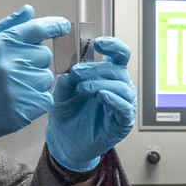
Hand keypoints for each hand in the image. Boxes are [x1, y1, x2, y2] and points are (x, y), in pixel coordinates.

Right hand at [0, 6, 67, 156]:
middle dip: (35, 61)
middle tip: (14, 71)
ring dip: (35, 82)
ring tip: (10, 89)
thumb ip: (5, 28)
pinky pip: (45, 100)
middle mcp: (10, 63)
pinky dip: (36, 101)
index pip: (37, 29)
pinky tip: (15, 102)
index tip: (64, 27)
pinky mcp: (22, 111)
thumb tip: (29, 10)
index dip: (54, 26)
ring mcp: (18, 88)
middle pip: (45, 56)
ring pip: (46, 79)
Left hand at [45, 36, 136, 171]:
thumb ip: (66, 79)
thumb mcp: (60, 93)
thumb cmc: (67, 115)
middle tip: (77, 72)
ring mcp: (123, 104)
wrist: (64, 142)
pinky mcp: (123, 122)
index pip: (118, 55)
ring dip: (102, 84)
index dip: (113, 46)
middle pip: (118, 70)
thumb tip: (71, 68)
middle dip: (96, 68)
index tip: (99, 43)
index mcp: (106, 76)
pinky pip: (125, 108)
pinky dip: (114, 100)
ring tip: (84, 88)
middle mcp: (118, 87)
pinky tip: (102, 97)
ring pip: (122, 87)